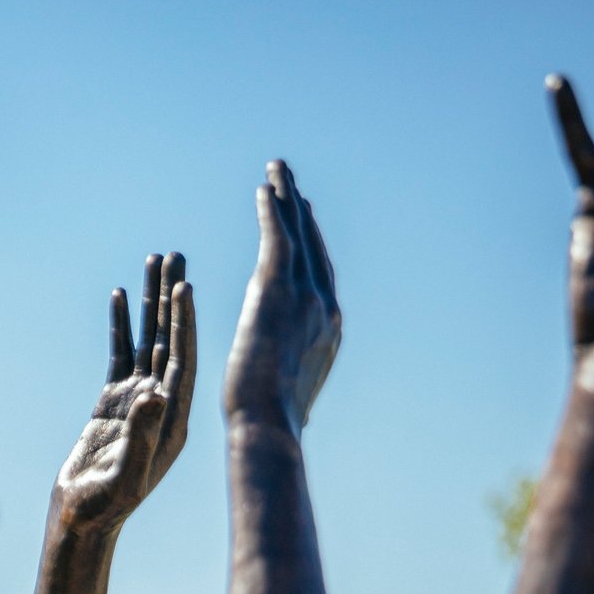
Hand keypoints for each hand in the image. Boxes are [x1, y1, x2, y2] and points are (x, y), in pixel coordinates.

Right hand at [54, 253, 194, 532]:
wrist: (81, 521)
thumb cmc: (104, 506)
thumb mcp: (124, 474)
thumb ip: (141, 436)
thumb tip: (154, 394)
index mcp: (174, 420)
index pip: (183, 361)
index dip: (184, 324)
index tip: (185, 287)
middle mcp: (163, 405)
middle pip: (170, 340)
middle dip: (173, 298)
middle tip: (176, 255)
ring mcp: (140, 401)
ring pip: (148, 340)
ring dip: (152, 302)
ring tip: (155, 260)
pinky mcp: (116, 402)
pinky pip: (122, 354)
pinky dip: (122, 324)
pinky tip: (121, 295)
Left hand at [224, 161, 340, 435]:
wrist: (270, 424)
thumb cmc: (273, 422)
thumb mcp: (294, 395)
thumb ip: (297, 379)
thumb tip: (299, 398)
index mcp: (329, 330)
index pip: (321, 275)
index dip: (314, 245)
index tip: (305, 222)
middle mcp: (325, 306)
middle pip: (315, 247)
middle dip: (303, 213)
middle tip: (293, 185)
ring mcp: (305, 296)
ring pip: (297, 235)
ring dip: (288, 199)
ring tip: (277, 170)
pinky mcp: (276, 290)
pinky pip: (276, 239)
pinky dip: (271, 211)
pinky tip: (263, 190)